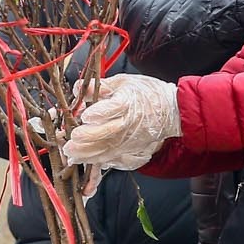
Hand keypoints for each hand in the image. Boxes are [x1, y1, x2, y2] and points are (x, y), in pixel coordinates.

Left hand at [62, 73, 180, 169]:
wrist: (172, 111)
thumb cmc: (147, 93)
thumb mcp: (124, 82)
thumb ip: (101, 86)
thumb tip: (79, 88)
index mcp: (129, 102)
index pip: (114, 108)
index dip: (99, 112)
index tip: (85, 115)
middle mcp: (130, 123)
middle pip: (109, 132)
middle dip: (88, 138)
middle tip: (71, 141)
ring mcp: (131, 139)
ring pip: (108, 149)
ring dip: (88, 154)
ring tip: (72, 155)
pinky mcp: (130, 149)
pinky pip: (112, 157)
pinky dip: (97, 160)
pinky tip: (83, 160)